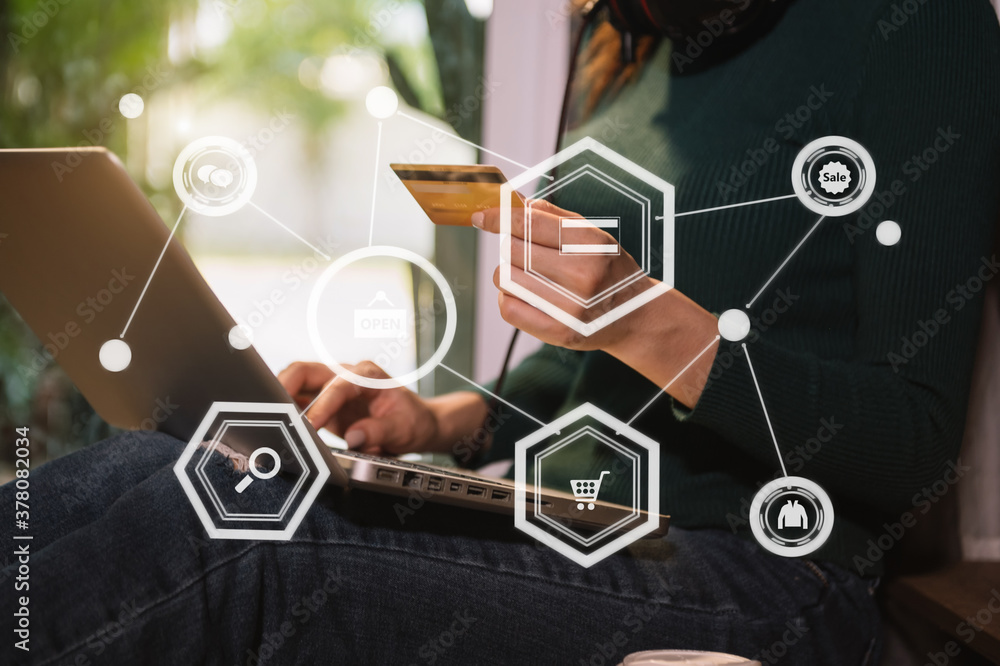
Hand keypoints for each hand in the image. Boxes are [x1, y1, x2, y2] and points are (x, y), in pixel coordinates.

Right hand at [278, 361, 438, 455]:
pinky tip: (276, 424)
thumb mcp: (404, 428)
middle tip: (270, 410)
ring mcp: (331, 387)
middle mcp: (345, 375)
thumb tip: (353, 438)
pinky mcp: (323, 402)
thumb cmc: (411, 420)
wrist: (416, 422)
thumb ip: (379, 432)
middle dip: (284, 386)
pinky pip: (297, 400)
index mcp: (367, 375)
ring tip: (266, 418)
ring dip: (279, 398)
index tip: (309, 426)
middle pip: (305, 371)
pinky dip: (285, 410)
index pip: (338, 385)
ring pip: (295, 383)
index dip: (321, 405)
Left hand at [472, 199, 656, 352]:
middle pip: (513, 250)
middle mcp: (583, 275)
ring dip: (509, 273)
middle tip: (526, 252)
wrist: (635, 316)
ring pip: (506, 278)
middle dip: (511, 246)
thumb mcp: (594, 236)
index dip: (499, 217)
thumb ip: (555, 218)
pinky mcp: (559, 332)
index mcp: (592, 245)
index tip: (482, 217)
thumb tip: (515, 203)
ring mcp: (571, 307)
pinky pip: (508, 308)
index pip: (530, 224)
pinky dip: (508, 297)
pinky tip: (524, 294)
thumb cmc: (610, 270)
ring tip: (530, 275)